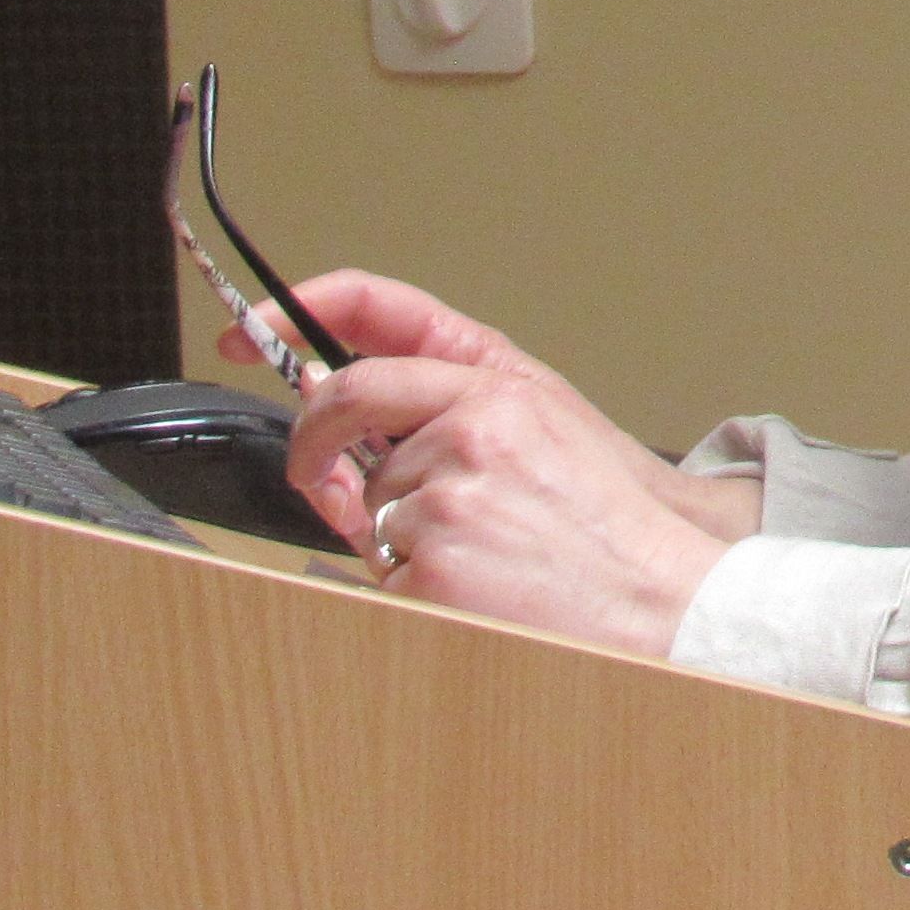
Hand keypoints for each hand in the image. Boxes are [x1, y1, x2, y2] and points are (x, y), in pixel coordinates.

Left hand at [227, 271, 761, 653]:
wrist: (658, 599)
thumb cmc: (604, 522)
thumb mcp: (543, 427)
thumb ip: (450, 403)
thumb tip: (344, 405)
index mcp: (499, 382)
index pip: (381, 318)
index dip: (303, 310)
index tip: (251, 326)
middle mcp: (470, 426)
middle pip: (343, 409)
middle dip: (312, 445)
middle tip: (314, 476)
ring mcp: (447, 497)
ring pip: (366, 505)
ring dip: (395, 535)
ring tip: (475, 555)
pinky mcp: (432, 569)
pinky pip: (378, 575)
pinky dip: (408, 591)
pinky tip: (470, 592)